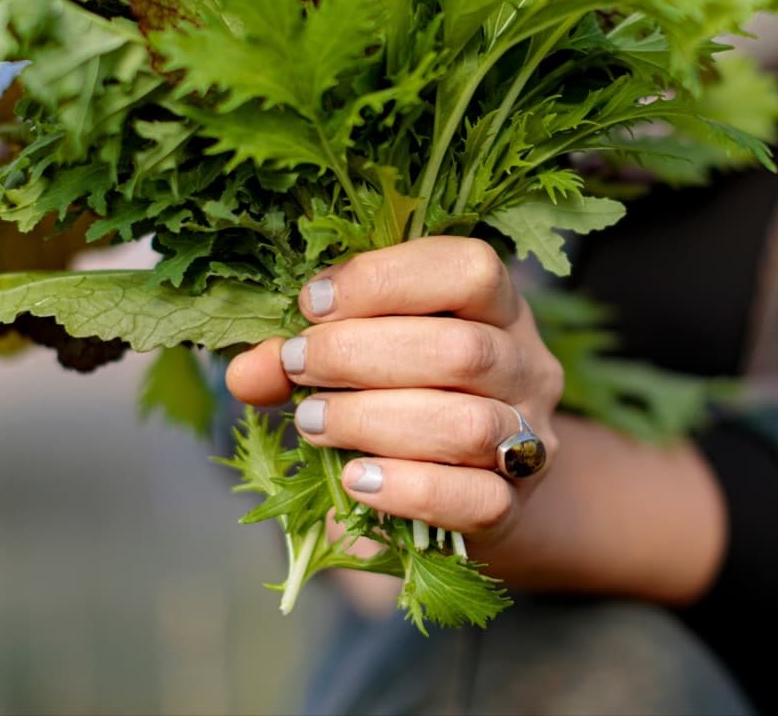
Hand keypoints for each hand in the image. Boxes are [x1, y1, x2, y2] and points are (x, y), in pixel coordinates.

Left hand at [225, 237, 563, 544]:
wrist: (461, 494)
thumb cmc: (403, 403)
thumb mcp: (361, 363)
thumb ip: (304, 357)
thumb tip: (249, 370)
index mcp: (498, 307)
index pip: (469, 269)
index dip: (387, 279)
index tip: (312, 302)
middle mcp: (527, 366)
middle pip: (463, 349)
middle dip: (362, 355)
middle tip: (298, 366)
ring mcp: (527, 439)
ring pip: (468, 425)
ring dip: (374, 420)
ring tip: (313, 422)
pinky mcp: (513, 507)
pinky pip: (474, 500)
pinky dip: (407, 489)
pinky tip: (355, 480)